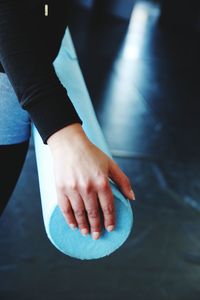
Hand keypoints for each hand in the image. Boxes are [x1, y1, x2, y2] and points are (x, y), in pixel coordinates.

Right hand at [47, 123, 134, 239]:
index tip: (111, 228)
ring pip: (80, 213)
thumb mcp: (111, 164)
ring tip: (86, 233)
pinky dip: (69, 219)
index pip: (108, 207)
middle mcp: (88, 187)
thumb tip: (132, 197)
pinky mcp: (61, 188)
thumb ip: (123, 181)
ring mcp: (73, 189)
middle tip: (97, 236)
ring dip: (84, 226)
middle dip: (97, 227)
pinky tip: (74, 225)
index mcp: (102, 182)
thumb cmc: (92, 154)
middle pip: (93, 213)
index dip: (110, 220)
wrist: (69, 144)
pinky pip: (65, 208)